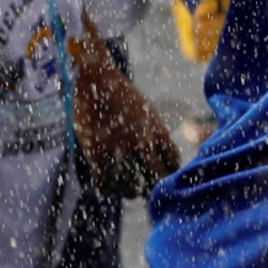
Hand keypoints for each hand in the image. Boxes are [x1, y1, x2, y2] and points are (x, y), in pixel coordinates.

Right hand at [77, 48, 181, 193]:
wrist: (95, 77)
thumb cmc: (120, 93)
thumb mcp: (145, 111)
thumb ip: (154, 133)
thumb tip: (158, 156)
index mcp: (157, 130)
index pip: (172, 163)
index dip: (167, 173)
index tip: (161, 177)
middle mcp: (142, 142)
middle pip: (154, 179)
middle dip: (151, 187)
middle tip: (145, 189)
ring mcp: (120, 148)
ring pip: (131, 187)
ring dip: (129, 190)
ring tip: (127, 189)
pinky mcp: (97, 152)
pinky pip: (105, 184)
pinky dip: (107, 188)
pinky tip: (106, 184)